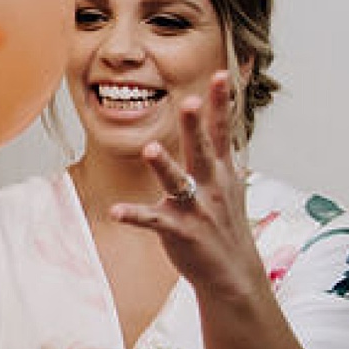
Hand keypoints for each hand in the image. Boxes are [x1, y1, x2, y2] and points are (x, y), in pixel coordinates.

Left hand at [107, 75, 258, 291]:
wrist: (233, 274)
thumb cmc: (225, 228)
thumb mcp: (230, 188)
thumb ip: (222, 158)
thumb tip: (223, 131)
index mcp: (222, 173)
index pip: (223, 132)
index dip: (221, 104)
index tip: (221, 74)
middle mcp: (211, 186)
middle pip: (202, 150)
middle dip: (195, 126)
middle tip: (189, 101)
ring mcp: (196, 210)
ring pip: (178, 182)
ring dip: (164, 165)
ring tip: (150, 149)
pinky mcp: (179, 232)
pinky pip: (153, 221)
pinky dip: (134, 215)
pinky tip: (116, 211)